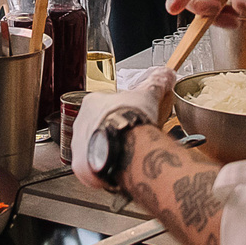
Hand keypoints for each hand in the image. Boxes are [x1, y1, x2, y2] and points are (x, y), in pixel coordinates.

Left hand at [71, 69, 174, 190]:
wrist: (125, 143)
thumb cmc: (131, 118)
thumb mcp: (147, 95)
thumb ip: (156, 84)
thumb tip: (167, 74)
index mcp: (92, 102)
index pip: (104, 108)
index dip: (119, 115)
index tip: (130, 120)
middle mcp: (80, 122)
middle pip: (96, 128)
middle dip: (112, 134)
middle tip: (129, 140)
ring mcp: (78, 145)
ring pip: (92, 149)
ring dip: (107, 151)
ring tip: (125, 156)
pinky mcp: (80, 165)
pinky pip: (90, 169)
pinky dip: (103, 170)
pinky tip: (117, 169)